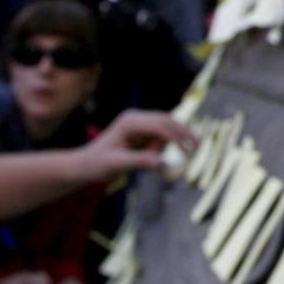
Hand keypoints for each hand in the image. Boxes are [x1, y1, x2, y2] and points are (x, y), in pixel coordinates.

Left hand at [75, 110, 198, 181]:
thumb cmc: (97, 165)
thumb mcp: (117, 165)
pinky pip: (160, 134)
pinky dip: (165, 144)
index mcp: (130, 122)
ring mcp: (139, 123)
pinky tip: (155, 156)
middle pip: (167, 120)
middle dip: (183, 133)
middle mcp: (136, 118)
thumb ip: (139, 162)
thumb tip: (162, 162)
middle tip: (198, 147)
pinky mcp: (141, 130)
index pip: (160, 125)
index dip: (176, 137)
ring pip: (166, 126)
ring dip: (171, 141)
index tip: (187, 152)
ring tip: (153, 160)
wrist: (85, 164)